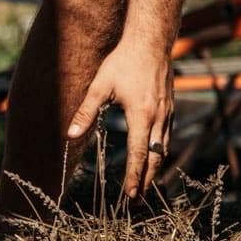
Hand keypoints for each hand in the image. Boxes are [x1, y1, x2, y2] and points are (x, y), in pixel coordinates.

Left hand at [67, 39, 173, 198]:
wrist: (151, 42)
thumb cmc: (123, 62)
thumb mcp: (99, 86)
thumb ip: (85, 112)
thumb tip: (70, 134)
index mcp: (142, 116)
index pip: (137, 154)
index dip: (133, 177)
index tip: (129, 196)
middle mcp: (159, 118)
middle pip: (155, 157)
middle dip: (146, 180)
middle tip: (138, 199)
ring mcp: (168, 113)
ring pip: (163, 148)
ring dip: (154, 167)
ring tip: (144, 184)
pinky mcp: (170, 107)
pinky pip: (166, 136)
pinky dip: (160, 151)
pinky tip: (152, 155)